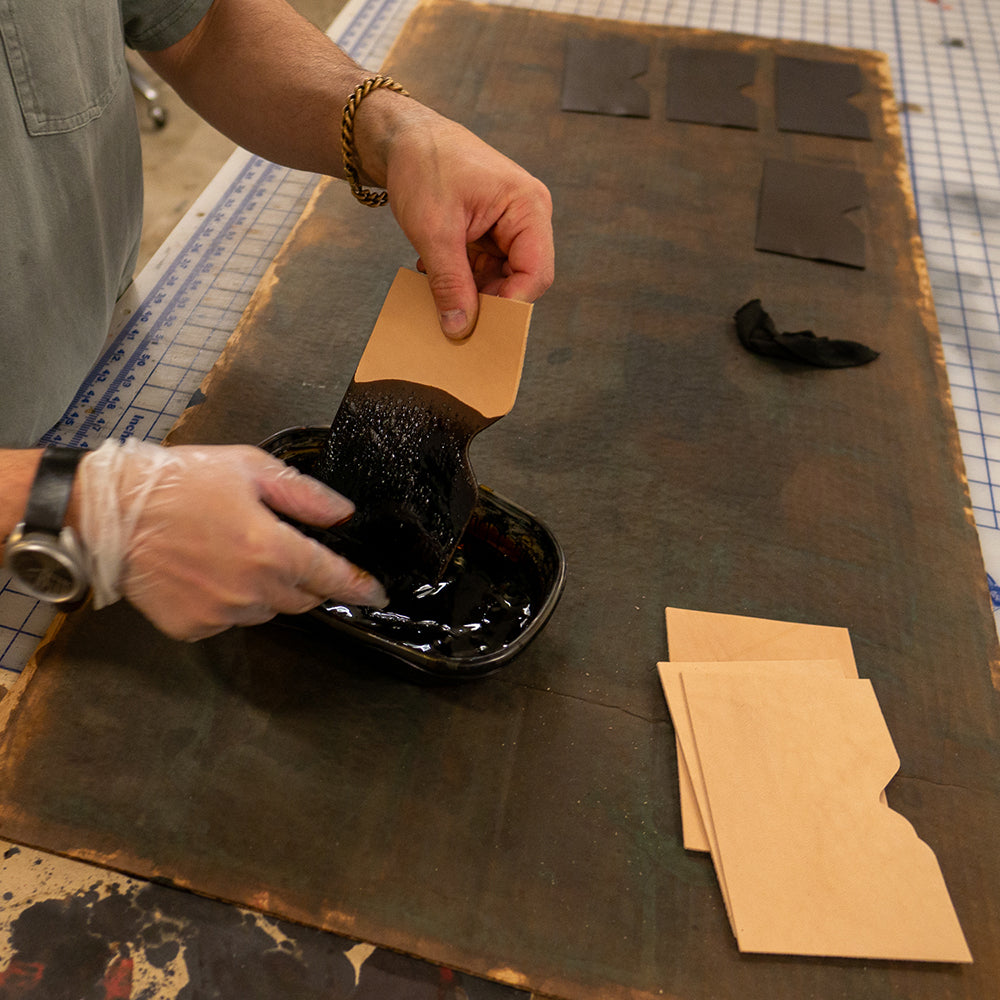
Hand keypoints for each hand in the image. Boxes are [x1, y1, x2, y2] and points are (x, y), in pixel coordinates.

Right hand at [76, 440, 386, 640]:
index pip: (332, 577)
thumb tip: (342, 513)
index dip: (359, 586)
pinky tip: (204, 571)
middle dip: (304, 578)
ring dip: (264, 589)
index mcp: (273, 550)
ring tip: (231, 553)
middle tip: (279, 548)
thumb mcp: (249, 468)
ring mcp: (222, 613)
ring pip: (266, 610)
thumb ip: (304, 495)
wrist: (107, 512)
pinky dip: (227, 601)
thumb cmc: (179, 482)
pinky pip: (227, 619)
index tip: (376, 594)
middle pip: (302, 597)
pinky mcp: (192, 627)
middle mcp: (253, 590)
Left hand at [383, 106, 553, 338]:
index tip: (476, 325)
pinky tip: (434, 269)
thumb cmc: (422, 166)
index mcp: (528, 206)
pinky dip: (461, 277)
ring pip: (500, 279)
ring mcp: (509, 225)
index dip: (509, 304)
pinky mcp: (491, 232)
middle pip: (521, 280)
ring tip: (436, 285)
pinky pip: (484, 269)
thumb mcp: (434, 231)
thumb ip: (450, 283)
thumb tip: (460, 328)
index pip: (536, 274)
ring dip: (469, 289)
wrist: (402, 137)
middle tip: (452, 315)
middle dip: (487, 299)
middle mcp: (527, 217)